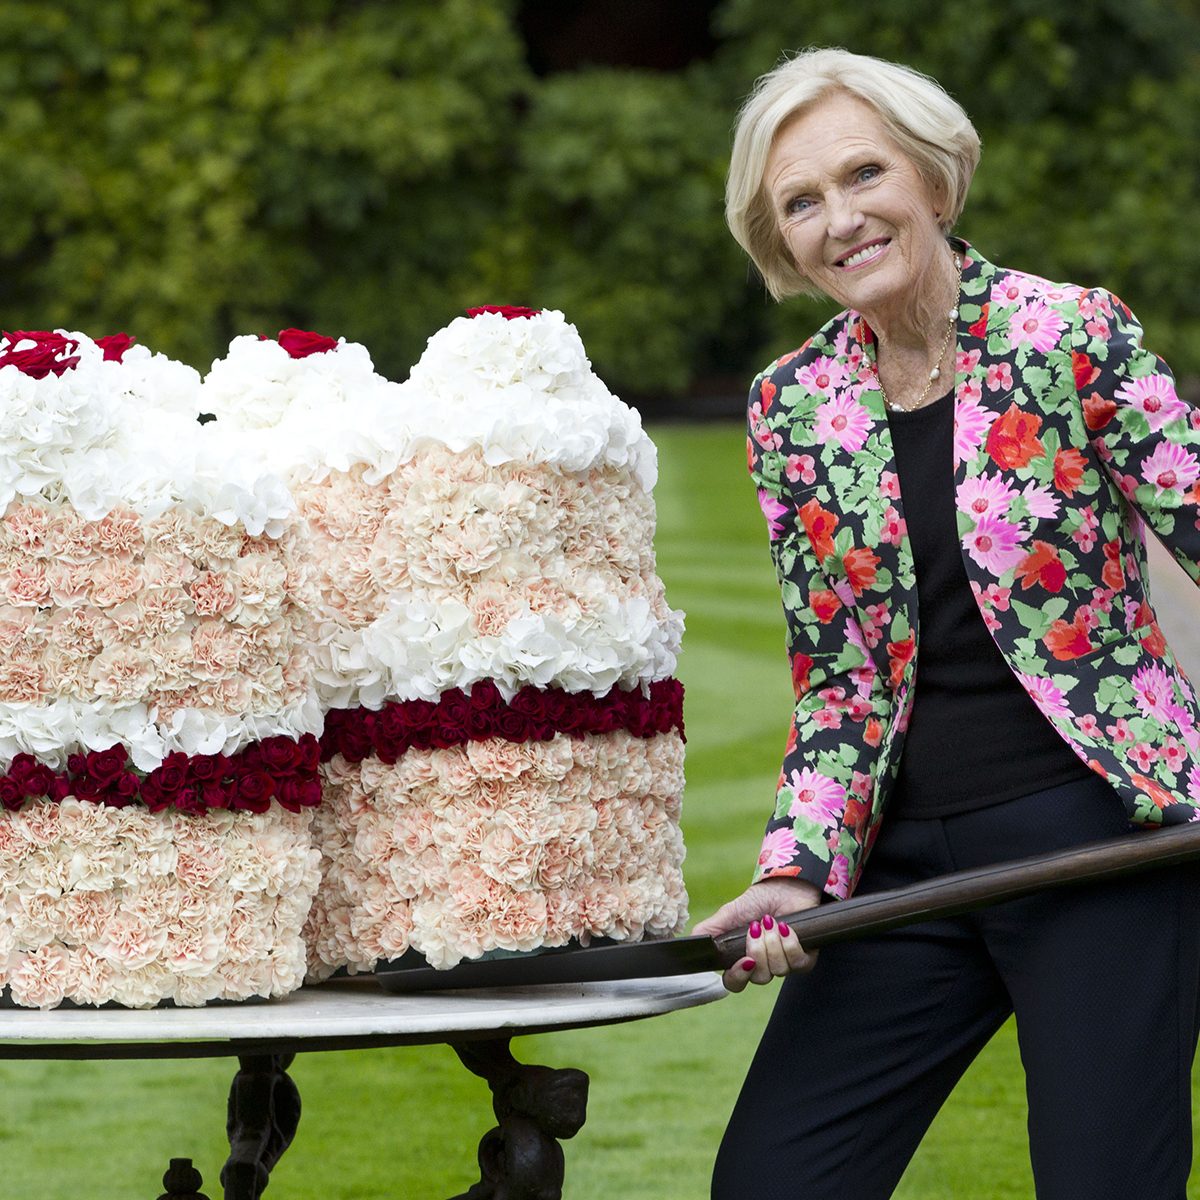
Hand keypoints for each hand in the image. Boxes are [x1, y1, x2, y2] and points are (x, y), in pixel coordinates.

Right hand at [693, 878, 821, 992]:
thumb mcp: (727, 914)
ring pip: (778, 970)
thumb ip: (708, 931)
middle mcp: (763, 966)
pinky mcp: (804, 959)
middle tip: (756, 927)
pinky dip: (790, 943)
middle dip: (758, 950)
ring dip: (773, 943)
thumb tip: (692, 946)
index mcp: (742, 959)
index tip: (744, 960)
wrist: (784, 887)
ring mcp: (784, 964)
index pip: (735, 983)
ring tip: (771, 922)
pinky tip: (786, 927)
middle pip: (759, 977)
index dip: (739, 976)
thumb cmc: (756, 902)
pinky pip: (797, 963)